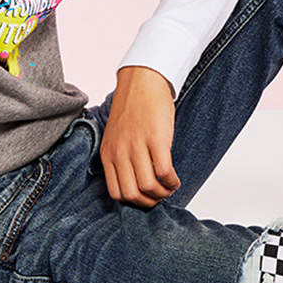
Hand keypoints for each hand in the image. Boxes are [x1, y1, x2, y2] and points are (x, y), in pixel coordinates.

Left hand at [100, 66, 180, 208]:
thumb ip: (120, 157)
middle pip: (132, 194)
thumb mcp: (116, 135)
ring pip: (148, 186)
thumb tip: (136, 182)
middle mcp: (120, 151)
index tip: (145, 198)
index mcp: (108, 152)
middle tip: (159, 196)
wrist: (143, 79)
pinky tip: (175, 178)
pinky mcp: (156, 138)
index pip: (116, 193)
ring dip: (162, 193)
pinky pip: (164, 171)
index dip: (133, 202)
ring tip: (169, 187)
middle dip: (149, 202)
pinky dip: (172, 181)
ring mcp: (137, 145)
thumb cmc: (133, 106)